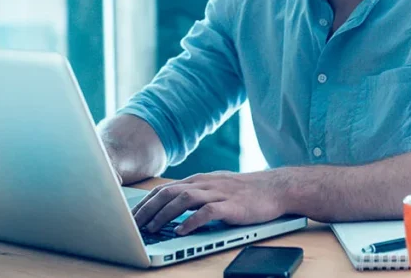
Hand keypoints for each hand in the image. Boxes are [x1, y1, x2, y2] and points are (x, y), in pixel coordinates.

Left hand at [131, 169, 292, 234]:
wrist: (277, 188)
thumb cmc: (246, 191)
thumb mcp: (216, 187)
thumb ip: (196, 195)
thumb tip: (171, 207)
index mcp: (199, 180)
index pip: (165, 189)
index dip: (146, 202)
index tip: (133, 216)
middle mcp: (205, 183)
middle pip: (169, 192)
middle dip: (148, 209)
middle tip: (135, 225)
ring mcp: (218, 193)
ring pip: (184, 200)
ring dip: (165, 215)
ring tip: (153, 229)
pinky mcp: (232, 206)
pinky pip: (207, 212)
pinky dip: (192, 221)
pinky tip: (182, 231)